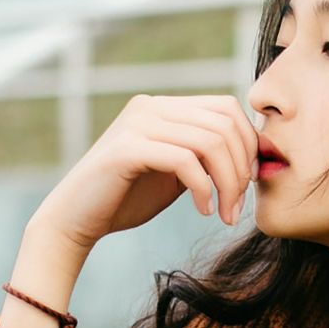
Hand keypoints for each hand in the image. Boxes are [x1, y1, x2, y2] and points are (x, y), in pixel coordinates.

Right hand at [30, 93, 259, 250]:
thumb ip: (204, 155)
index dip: (248, 145)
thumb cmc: (127, 199)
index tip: (249, 183)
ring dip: (227, 184)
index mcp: (163, 107)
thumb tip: (251, 151)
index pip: (226, 108)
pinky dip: (203, 188)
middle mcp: (150, 107)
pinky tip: (203, 211)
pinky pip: (185, 160)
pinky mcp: (127, 149)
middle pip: (224, 123)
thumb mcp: (176, 172)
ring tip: (224, 213)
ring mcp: (137, 124)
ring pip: (210, 141)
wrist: (76, 220)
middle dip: (241, 168)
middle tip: (238, 207)